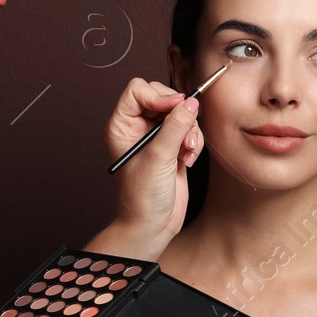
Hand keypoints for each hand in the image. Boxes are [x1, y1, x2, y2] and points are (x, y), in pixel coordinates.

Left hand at [106, 78, 200, 247]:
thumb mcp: (158, 158)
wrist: (152, 226)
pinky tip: (188, 160)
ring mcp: (156, 138)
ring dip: (190, 131)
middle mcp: (138, 128)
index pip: (138, 90)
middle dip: (179, 114)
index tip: (174, 107)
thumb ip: (175, 127)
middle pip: (163, 98)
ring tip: (187, 152)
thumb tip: (190, 103)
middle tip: (183, 131)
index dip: (158, 95)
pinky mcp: (173, 148)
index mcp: (122, 126)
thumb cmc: (142, 198)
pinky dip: (194, 142)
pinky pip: (189, 131)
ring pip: (180, 114)